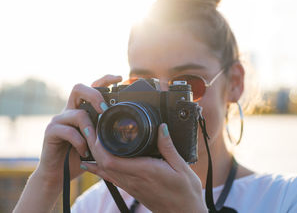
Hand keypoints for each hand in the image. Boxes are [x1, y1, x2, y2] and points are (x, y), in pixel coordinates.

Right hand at [35, 75, 122, 188]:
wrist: (58, 174)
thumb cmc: (81, 157)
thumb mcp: (98, 142)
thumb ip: (106, 131)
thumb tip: (130, 128)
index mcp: (82, 109)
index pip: (92, 87)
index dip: (105, 80)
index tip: (120, 78)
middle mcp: (70, 110)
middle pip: (79, 88)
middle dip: (94, 95)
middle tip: (105, 109)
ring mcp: (59, 119)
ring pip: (77, 113)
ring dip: (90, 129)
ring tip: (95, 143)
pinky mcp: (51, 131)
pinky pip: (69, 131)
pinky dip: (80, 142)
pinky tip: (84, 151)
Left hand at [82, 123, 207, 212]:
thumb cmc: (186, 193)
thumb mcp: (182, 167)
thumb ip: (169, 147)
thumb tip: (161, 127)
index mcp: (145, 171)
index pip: (112, 160)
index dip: (99, 145)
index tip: (97, 128)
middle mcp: (133, 180)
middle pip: (103, 163)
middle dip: (92, 144)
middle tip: (88, 126)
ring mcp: (131, 186)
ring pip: (104, 170)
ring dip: (94, 153)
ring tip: (89, 137)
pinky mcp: (132, 189)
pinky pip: (110, 177)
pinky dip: (98, 167)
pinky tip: (91, 162)